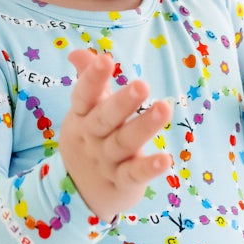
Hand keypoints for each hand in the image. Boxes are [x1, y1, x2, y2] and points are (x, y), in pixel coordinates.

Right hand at [58, 48, 172, 221]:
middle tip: (142, 85)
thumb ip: (88, 82)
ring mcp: (106, 161)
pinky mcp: (121, 182)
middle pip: (105, 119)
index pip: (84, 96)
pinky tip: (166, 160)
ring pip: (123, 143)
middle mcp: (92, 138)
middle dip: (122, 102)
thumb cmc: (89, 139)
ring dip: (143, 127)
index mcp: (82, 117)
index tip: (106, 59)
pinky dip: (149, 168)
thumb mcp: (84, 112)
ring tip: (164, 109)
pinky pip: (134, 174)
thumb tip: (78, 52)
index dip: (92, 78)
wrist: (79, 191)